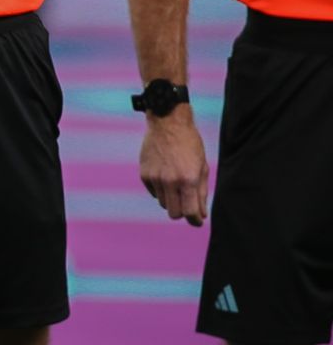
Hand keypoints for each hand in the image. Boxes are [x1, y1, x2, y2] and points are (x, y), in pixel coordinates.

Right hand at [139, 110, 207, 225]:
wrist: (168, 123)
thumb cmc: (190, 144)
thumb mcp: (202, 168)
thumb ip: (201, 194)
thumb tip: (201, 215)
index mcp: (188, 180)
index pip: (190, 213)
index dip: (195, 220)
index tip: (197, 221)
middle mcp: (169, 181)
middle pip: (174, 213)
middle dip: (182, 212)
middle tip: (187, 204)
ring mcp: (155, 178)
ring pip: (162, 203)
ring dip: (171, 198)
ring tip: (176, 182)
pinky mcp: (144, 174)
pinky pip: (153, 192)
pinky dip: (160, 189)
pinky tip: (165, 174)